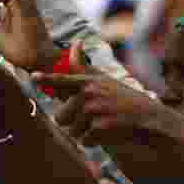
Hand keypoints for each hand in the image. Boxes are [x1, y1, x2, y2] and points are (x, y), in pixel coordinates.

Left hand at [33, 73, 168, 146]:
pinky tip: (108, 133)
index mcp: (87, 81)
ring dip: (84, 133)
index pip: (62, 80)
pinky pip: (85, 141)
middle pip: (60, 117)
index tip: (33, 76)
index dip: (47, 79)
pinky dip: (95, 141)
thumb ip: (83, 66)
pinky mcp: (101, 125)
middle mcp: (89, 93)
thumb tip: (75, 42)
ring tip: (102, 123)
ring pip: (72, 132)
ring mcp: (95, 109)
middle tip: (92, 118)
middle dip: (72, 123)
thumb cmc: (123, 99)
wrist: (149, 117)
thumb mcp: (103, 79)